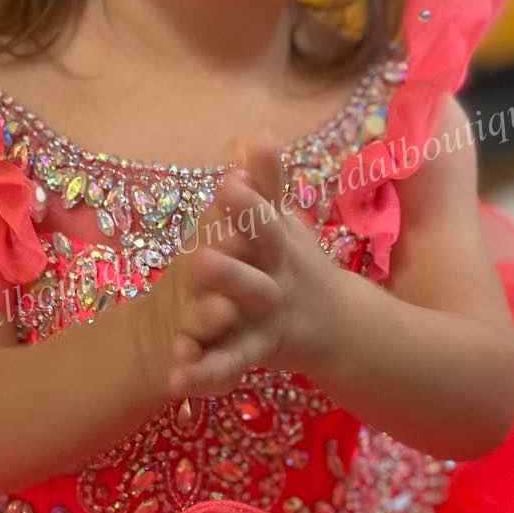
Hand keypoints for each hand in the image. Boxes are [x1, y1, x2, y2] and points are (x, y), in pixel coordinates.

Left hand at [147, 134, 344, 401]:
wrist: (338, 326)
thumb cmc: (296, 262)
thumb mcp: (285, 222)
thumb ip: (267, 182)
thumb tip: (253, 135)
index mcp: (280, 244)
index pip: (265, 218)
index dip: (250, 201)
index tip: (230, 178)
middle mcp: (276, 279)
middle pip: (259, 265)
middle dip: (235, 257)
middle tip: (206, 241)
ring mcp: (266, 318)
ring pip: (242, 316)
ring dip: (217, 308)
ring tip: (189, 302)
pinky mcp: (252, 352)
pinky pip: (226, 363)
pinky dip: (202, 372)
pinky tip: (175, 377)